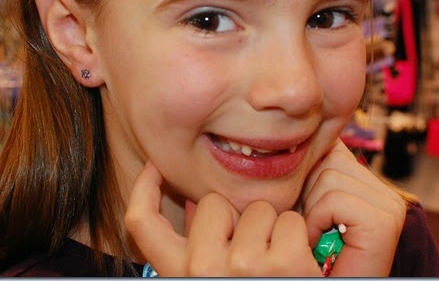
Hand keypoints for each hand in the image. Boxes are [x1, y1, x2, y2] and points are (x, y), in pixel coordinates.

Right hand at [125, 162, 322, 276]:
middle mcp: (205, 270)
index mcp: (181, 276)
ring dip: (269, 229)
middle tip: (248, 253)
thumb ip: (199, 245)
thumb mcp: (211, 279)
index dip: (143, 188)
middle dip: (233, 217)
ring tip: (274, 263)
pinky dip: (297, 237)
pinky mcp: (285, 263)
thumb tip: (195, 204)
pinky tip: (295, 263)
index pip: (141, 223)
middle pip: (212, 203)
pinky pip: (290, 220)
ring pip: (257, 209)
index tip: (154, 168)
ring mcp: (245, 265)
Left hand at [301, 139, 406, 276]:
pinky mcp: (384, 221)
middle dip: (307, 192)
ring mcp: (389, 205)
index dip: (307, 170)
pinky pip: (334, 200)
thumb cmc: (309, 254)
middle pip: (329, 159)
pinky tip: (318, 242)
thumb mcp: (307, 204)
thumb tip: (301, 134)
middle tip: (311, 225)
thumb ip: (310, 173)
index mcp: (370, 184)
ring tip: (315, 235)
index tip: (302, 201)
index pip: (333, 146)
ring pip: (329, 177)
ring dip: (310, 210)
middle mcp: (386, 192)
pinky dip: (316, 221)